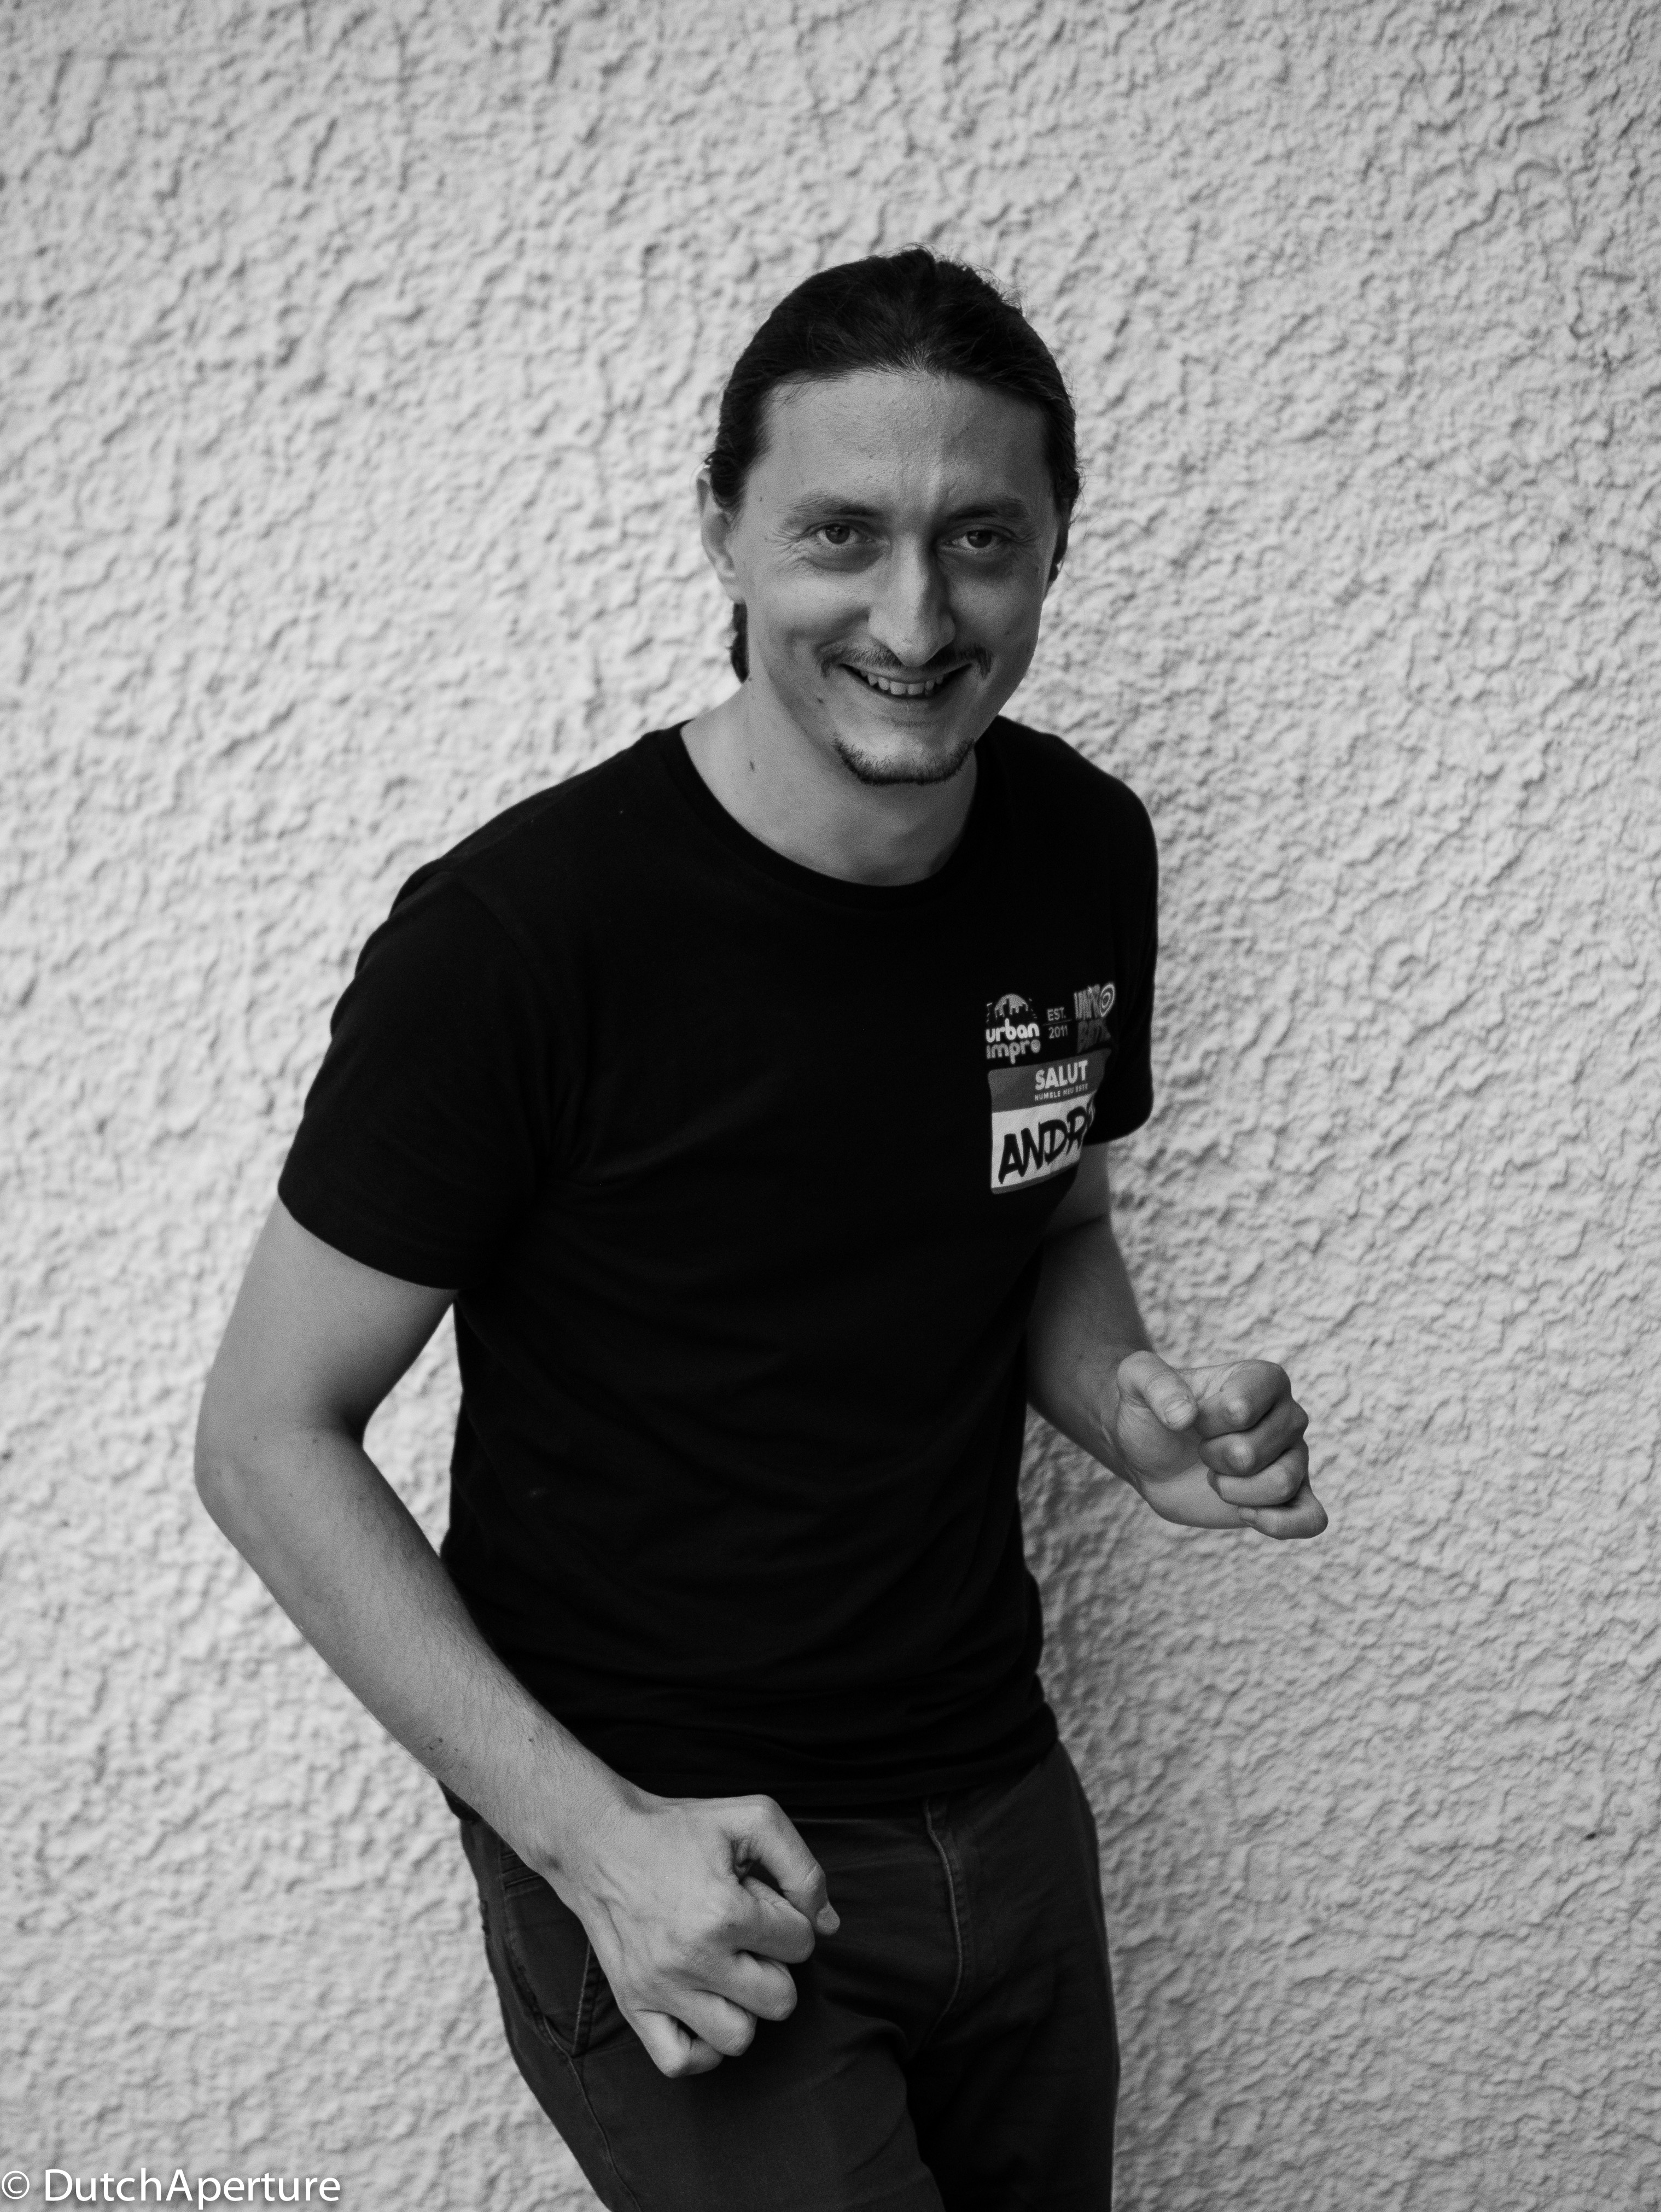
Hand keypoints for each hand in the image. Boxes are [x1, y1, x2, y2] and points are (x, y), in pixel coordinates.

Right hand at [544, 1781, 839, 2078]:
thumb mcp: (751, 1818)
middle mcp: (692, 1959)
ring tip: (727, 1970)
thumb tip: (829, 1924)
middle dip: (775, 1965)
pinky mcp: (633, 2006)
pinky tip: (707, 2008)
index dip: (789, 1918)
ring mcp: (659, 1989)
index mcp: (724, 1912)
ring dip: (744, 2006)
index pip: (801, 1944)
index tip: (760, 1899)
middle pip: (779, 2000)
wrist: (600, 1841)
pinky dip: (702, 2048)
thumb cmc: (679, 1828)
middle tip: (747, 1936)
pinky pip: (680, 2062)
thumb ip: (802, 1867)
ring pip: (738, 2038)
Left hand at [1113, 1352, 1326, 1538]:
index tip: (1193, 1417)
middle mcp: (1289, 1415)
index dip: (1204, 1423)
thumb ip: (1154, 1383)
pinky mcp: (1292, 1498)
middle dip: (1212, 1459)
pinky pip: (1312, 1519)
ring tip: (1216, 1476)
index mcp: (1264, 1378)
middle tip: (1202, 1449)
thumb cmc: (1150, 1412)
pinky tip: (1245, 1514)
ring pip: (1281, 1485)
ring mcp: (1294, 1458)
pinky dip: (1279, 1524)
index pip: (1238, 1411)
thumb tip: (1185, 1416)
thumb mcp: (1136, 1380)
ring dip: (1232, 1490)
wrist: (1151, 1455)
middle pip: (1254, 1453)